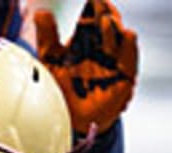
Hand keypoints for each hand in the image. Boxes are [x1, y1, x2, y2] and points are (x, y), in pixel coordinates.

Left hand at [34, 0, 137, 134]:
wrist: (72, 121)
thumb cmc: (62, 91)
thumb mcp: (50, 61)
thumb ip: (46, 37)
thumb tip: (40, 13)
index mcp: (85, 38)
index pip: (91, 14)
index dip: (92, 3)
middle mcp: (102, 46)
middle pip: (108, 21)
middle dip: (104, 10)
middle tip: (98, 1)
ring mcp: (115, 60)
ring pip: (120, 36)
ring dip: (115, 26)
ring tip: (105, 20)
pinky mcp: (126, 76)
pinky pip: (131, 58)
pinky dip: (130, 46)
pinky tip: (126, 35)